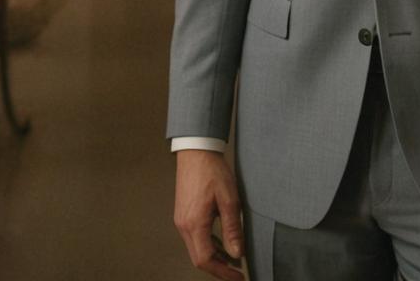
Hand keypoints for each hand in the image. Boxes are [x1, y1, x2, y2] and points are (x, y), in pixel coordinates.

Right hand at [174, 149, 244, 278]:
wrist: (196, 152)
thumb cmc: (213, 171)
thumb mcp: (229, 199)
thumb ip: (232, 228)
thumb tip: (237, 253)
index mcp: (194, 224)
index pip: (206, 260)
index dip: (222, 272)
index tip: (238, 276)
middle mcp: (184, 226)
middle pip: (199, 258)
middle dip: (218, 269)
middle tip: (236, 273)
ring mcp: (181, 220)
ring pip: (196, 249)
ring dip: (213, 258)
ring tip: (232, 260)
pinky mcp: (183, 214)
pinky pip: (194, 238)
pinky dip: (208, 245)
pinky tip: (221, 244)